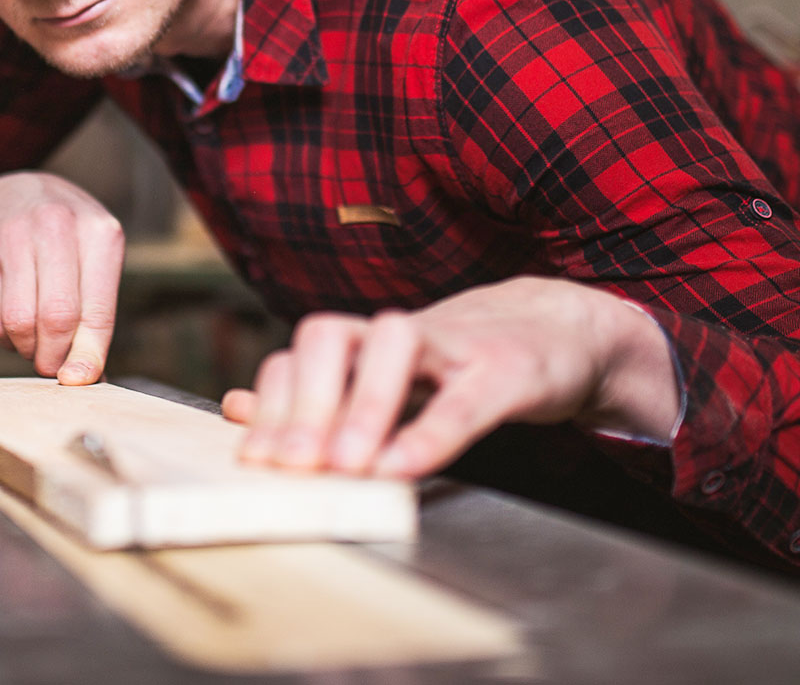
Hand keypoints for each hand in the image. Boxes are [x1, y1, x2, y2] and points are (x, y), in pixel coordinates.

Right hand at [0, 172, 124, 384]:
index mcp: (98, 231)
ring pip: (19, 322)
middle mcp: (56, 225)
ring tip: (36, 341)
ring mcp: (13, 235)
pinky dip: (5, 337)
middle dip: (55, 357)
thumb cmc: (67, 241)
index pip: (97, 310)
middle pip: (57, 319)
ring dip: (28, 349)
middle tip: (54, 365)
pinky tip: (15, 324)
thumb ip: (96, 317)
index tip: (81, 380)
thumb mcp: (94, 264)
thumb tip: (88, 376)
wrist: (14, 195)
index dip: (89, 354)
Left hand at [220, 277, 678, 477]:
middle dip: (303, 403)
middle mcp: (400, 333)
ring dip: (362, 404)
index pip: (299, 354)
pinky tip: (401, 468)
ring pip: (394, 343)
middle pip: (329, 336)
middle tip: (289, 467)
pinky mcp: (508, 369)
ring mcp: (455, 343)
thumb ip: (319, 399)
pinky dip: (430, 432)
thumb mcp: (387, 385)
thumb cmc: (464, 364)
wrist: (561, 332)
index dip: (273, 404)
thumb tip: (238, 408)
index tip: (254, 461)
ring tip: (343, 467)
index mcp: (366, 341)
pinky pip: (464, 397)